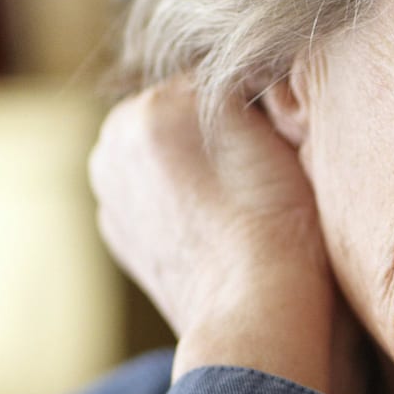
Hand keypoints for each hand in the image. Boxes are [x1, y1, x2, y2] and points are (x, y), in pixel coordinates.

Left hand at [89, 79, 362, 393]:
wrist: (259, 315)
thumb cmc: (284, 227)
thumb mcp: (278, 128)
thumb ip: (250, 88)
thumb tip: (248, 78)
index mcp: (150, 107)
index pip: (215, 79)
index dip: (257, 104)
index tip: (283, 137)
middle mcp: (113, 143)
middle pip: (180, 113)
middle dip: (218, 132)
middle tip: (266, 170)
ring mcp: (110, 193)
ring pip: (165, 155)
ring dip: (197, 165)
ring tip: (244, 202)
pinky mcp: (120, 236)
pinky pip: (155, 197)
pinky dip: (182, 204)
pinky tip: (219, 227)